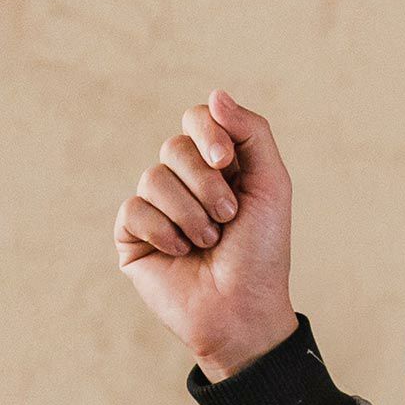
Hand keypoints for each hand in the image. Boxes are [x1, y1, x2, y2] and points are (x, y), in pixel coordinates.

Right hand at [114, 88, 298, 377]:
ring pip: (154, 178)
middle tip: (229, 218)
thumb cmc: (263, 252)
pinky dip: (164, 232)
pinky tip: (181, 254)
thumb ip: (252, 134)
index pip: (198, 119)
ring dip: (192, 214)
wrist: (243, 310)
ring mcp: (156, 207)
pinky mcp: (132, 236)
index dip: (208, 133)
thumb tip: (215, 94)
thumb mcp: (272, 186)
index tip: (226, 161)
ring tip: (209, 243)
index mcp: (219, 166)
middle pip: (175, 147)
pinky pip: (134, 209)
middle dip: (208, 185)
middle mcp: (185, 182)